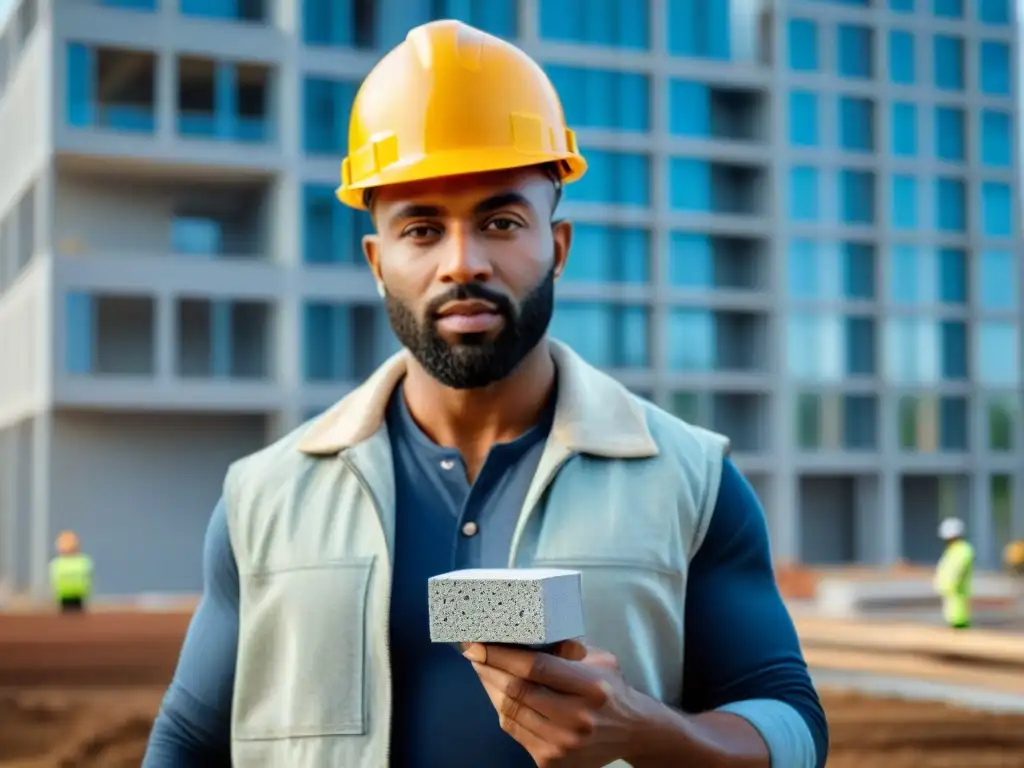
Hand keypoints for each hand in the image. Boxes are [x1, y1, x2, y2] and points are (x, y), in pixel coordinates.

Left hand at [463, 640, 648, 767]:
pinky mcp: (551, 760)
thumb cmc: (610, 688)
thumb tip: (523, 630)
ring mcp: (562, 744)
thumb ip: (565, 646)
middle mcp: (576, 719)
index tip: (478, 644)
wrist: (631, 731)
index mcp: (589, 687)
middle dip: (488, 669)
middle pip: (517, 691)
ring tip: (482, 668)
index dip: (501, 656)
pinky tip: (497, 693)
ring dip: (490, 688)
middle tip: (473, 652)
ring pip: (510, 711)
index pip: (535, 668)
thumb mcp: (598, 658)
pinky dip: (502, 709)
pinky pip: (514, 730)